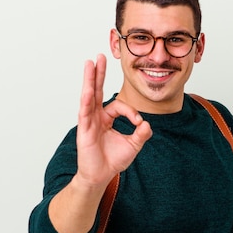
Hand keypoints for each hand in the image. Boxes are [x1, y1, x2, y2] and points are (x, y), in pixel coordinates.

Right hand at [76, 54, 152, 186]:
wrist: (101, 176)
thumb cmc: (112, 161)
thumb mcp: (133, 145)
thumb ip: (142, 133)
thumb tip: (148, 124)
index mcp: (106, 118)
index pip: (119, 106)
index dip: (131, 112)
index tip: (139, 124)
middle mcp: (96, 116)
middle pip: (97, 90)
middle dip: (99, 73)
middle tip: (100, 56)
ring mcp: (88, 121)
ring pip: (89, 96)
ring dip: (90, 79)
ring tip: (90, 63)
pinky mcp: (84, 129)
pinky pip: (85, 112)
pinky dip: (87, 100)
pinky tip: (88, 89)